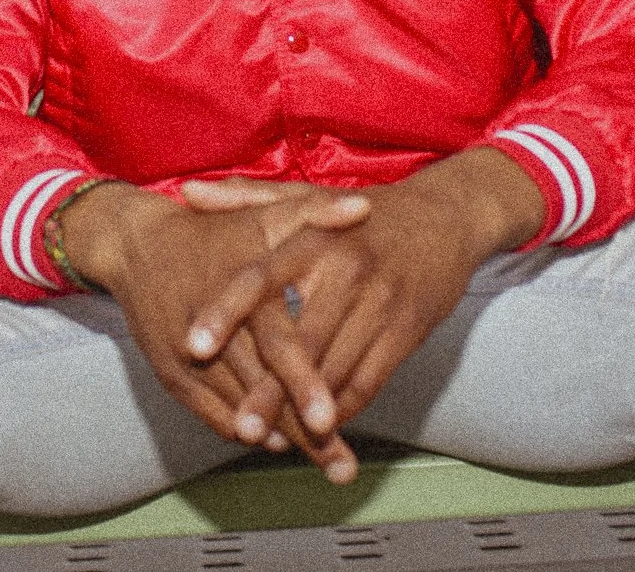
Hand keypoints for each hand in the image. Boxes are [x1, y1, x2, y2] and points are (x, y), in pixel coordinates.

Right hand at [58, 180, 369, 464]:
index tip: (333, 420)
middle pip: (260, 392)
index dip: (305, 384)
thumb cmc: (211, 233)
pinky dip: (245, 430)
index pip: (276, 345)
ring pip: (238, 411)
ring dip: (280, 437)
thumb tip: (366, 208)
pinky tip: (277, 442)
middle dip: (303, 431)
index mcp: (238, 290)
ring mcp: (185, 358)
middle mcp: (208, 329)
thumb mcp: (262, 215)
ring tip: (325, 462)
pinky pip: (211, 415)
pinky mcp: (170, 376)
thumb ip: (315, 212)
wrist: (136, 247)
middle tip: (342, 467)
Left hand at [184, 148, 544, 480]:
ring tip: (276, 442)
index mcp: (313, 237)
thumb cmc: (365, 212)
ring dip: (306, 411)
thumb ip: (246, 200)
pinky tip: (321, 426)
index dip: (225, 311)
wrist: (446, 217)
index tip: (193, 346)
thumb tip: (188, 192)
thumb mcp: (309, 197)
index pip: (259, 277)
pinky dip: (344, 406)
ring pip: (336, 368)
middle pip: (300, 340)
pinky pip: (370, 379)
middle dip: (270, 390)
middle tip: (241, 426)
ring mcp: (381, 301)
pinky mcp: (408, 329)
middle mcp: (347, 269)